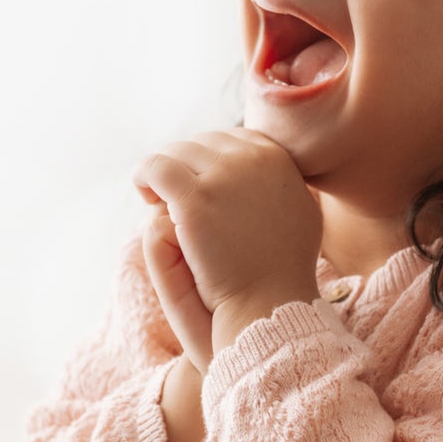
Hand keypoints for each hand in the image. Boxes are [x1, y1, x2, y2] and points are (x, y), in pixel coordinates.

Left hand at [130, 128, 321, 344]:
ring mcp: (223, 177)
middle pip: (201, 144)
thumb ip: (281, 183)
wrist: (271, 302)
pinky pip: (156, 167)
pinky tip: (143, 192)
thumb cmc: (284, 268)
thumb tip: (267, 163)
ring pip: (176, 152)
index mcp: (276, 158)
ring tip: (157, 198)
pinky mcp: (194, 199)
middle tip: (174, 194)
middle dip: (186, 165)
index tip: (199, 183)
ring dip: (164, 172)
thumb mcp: (299, 211)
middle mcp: (252, 159)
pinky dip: (143, 174)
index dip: (209, 160)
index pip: (230, 139)